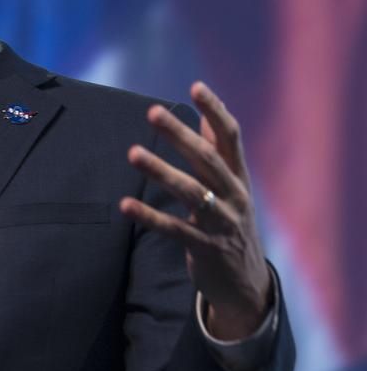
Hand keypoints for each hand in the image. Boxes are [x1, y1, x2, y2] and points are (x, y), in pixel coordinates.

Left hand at [119, 82, 272, 340]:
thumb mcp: (232, 188)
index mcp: (239, 178)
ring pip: (191, 192)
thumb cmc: (231, 225)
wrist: (246, 285)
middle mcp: (235, 196)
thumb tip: (207, 117)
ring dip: (160, 171)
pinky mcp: (206, 249)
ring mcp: (222, 223)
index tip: (196, 86)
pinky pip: (175, 230)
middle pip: (207, 159)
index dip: (215, 111)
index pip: (231, 137)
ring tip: (132, 153)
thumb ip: (219, 154)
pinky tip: (124, 205)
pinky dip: (149, 217)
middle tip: (152, 111)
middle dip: (181, 134)